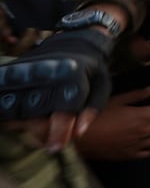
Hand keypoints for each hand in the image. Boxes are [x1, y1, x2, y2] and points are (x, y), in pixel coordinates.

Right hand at [0, 29, 115, 146]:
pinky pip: (4, 99)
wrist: (74, 40)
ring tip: (36, 124)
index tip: (56, 148)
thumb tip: (78, 133)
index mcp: (72, 77)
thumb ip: (92, 110)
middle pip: (36, 116)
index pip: (63, 110)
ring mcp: (26, 72)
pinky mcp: (13, 72)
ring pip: (17, 110)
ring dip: (23, 123)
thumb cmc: (92, 69)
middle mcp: (46, 74)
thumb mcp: (102, 86)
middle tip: (50, 138)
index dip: (59, 132)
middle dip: (42, 132)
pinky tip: (16, 115)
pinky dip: (7, 110)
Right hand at [74, 87, 149, 160]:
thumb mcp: (116, 100)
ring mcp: (139, 146)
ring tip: (142, 127)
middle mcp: (146, 132)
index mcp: (144, 116)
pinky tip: (135, 140)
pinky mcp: (130, 156)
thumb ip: (137, 95)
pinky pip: (146, 152)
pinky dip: (144, 146)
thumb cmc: (97, 115)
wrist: (79, 139)